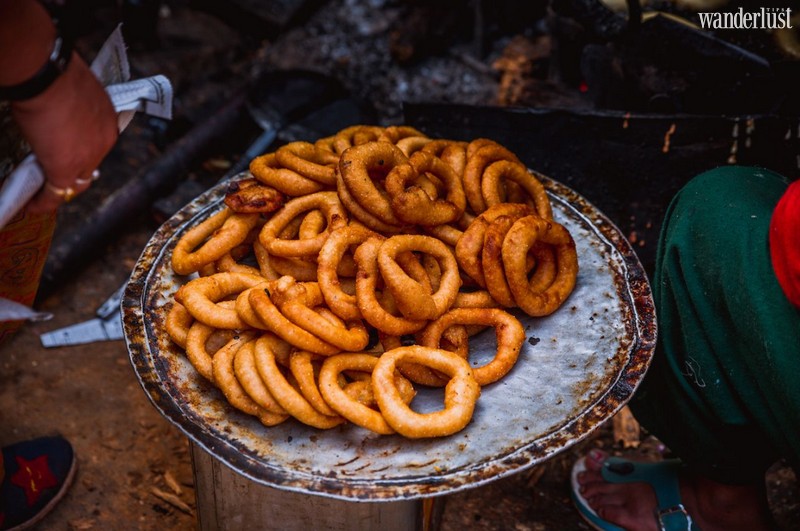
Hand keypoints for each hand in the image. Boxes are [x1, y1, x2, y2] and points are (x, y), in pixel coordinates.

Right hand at [11, 52, 117, 213]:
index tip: (66, 152)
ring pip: (75, 183)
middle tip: (54, 178)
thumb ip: (71, 106)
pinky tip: (32, 204)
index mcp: (107, 120)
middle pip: (89, 167)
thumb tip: (56, 107)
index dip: (81, 151)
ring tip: (41, 194)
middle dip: (72, 173)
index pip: (97, 144)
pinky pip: (55, 193)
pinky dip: (43, 201)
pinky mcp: (65, 168)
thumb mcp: (73, 89)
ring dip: (58, 188)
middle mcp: (104, 140)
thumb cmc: (55, 71)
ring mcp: (87, 157)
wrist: (47, 74)